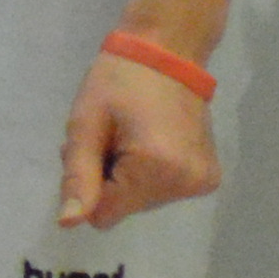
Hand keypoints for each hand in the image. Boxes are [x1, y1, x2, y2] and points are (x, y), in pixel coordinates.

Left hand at [57, 46, 220, 227]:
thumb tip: (69, 224)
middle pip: (124, 208)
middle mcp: (186, 183)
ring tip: (130, 135)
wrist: (169, 53)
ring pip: (142, 202)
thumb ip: (78, 176)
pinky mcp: (209, 178)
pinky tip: (151, 140)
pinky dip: (149, 173)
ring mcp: (203, 183)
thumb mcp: (86, 124)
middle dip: (110, 178)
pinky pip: (162, 192)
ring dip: (128, 175)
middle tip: (110, 137)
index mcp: (156, 169)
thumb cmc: (118, 80)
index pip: (104, 214)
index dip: (91, 184)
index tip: (97, 148)